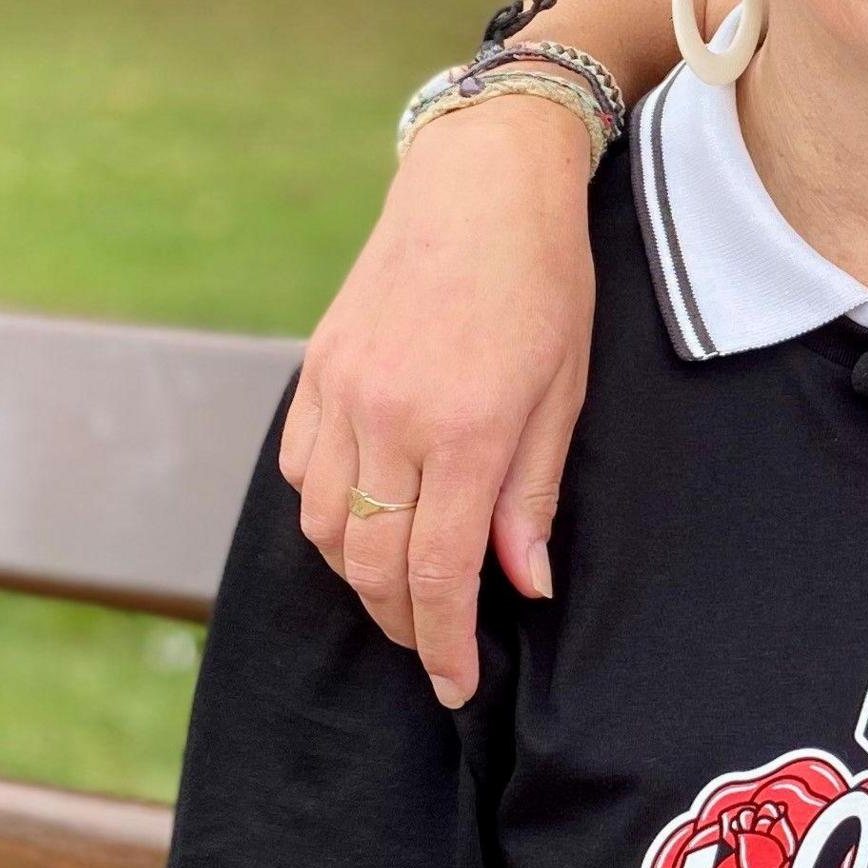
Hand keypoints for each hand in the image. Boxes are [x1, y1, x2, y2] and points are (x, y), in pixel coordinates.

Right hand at [281, 96, 602, 706]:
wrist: (480, 183)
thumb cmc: (543, 282)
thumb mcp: (566, 391)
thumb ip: (533, 496)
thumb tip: (523, 585)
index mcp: (468, 429)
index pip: (440, 573)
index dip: (444, 643)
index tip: (454, 684)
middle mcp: (392, 418)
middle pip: (372, 564)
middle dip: (403, 621)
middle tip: (434, 644)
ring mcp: (343, 393)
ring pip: (323, 528)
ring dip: (359, 575)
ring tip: (402, 588)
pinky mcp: (316, 372)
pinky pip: (302, 473)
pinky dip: (325, 516)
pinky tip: (363, 521)